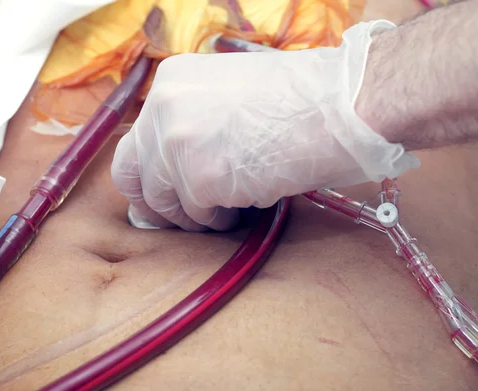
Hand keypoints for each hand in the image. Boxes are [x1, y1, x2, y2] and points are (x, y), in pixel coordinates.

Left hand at [111, 20, 419, 231]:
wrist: (343, 103)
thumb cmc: (301, 101)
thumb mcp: (228, 96)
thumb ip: (194, 122)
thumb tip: (175, 166)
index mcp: (170, 83)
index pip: (134, 143)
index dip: (147, 178)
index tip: (163, 198)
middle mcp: (163, 108)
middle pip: (133, 176)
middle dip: (158, 203)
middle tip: (184, 217)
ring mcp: (178, 143)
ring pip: (165, 202)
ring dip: (194, 215)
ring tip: (226, 211)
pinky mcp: (201, 177)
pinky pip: (199, 215)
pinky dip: (218, 221)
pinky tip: (242, 210)